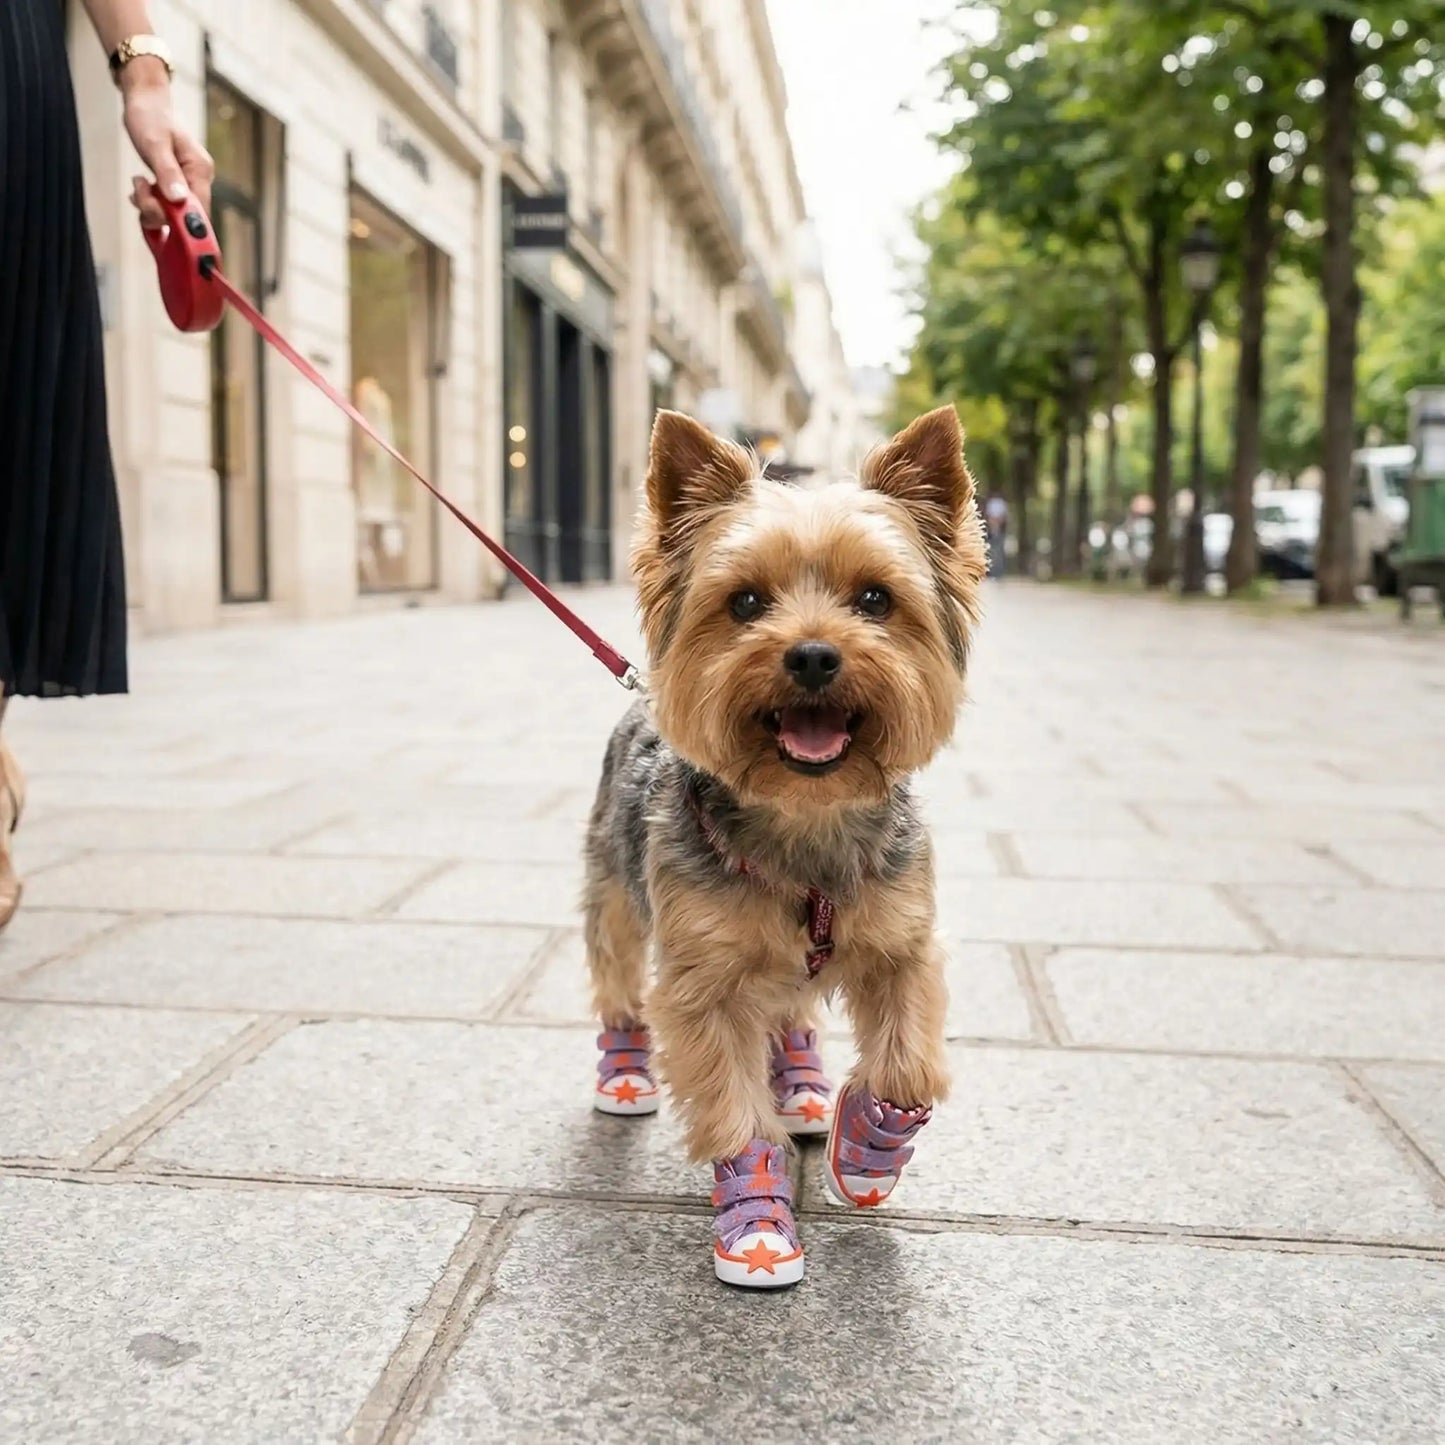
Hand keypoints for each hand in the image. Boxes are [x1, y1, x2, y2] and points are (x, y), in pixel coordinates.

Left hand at [121, 58, 214, 227]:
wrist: (146, 102)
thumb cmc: (150, 116)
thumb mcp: (155, 143)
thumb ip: (167, 172)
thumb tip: (179, 200)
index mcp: (200, 170)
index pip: (199, 211)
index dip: (179, 221)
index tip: (156, 214)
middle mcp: (199, 180)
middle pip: (185, 218)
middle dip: (158, 211)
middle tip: (138, 190)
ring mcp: (189, 184)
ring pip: (174, 216)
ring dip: (150, 207)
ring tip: (138, 184)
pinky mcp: (178, 186)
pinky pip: (167, 207)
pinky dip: (151, 203)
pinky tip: (142, 188)